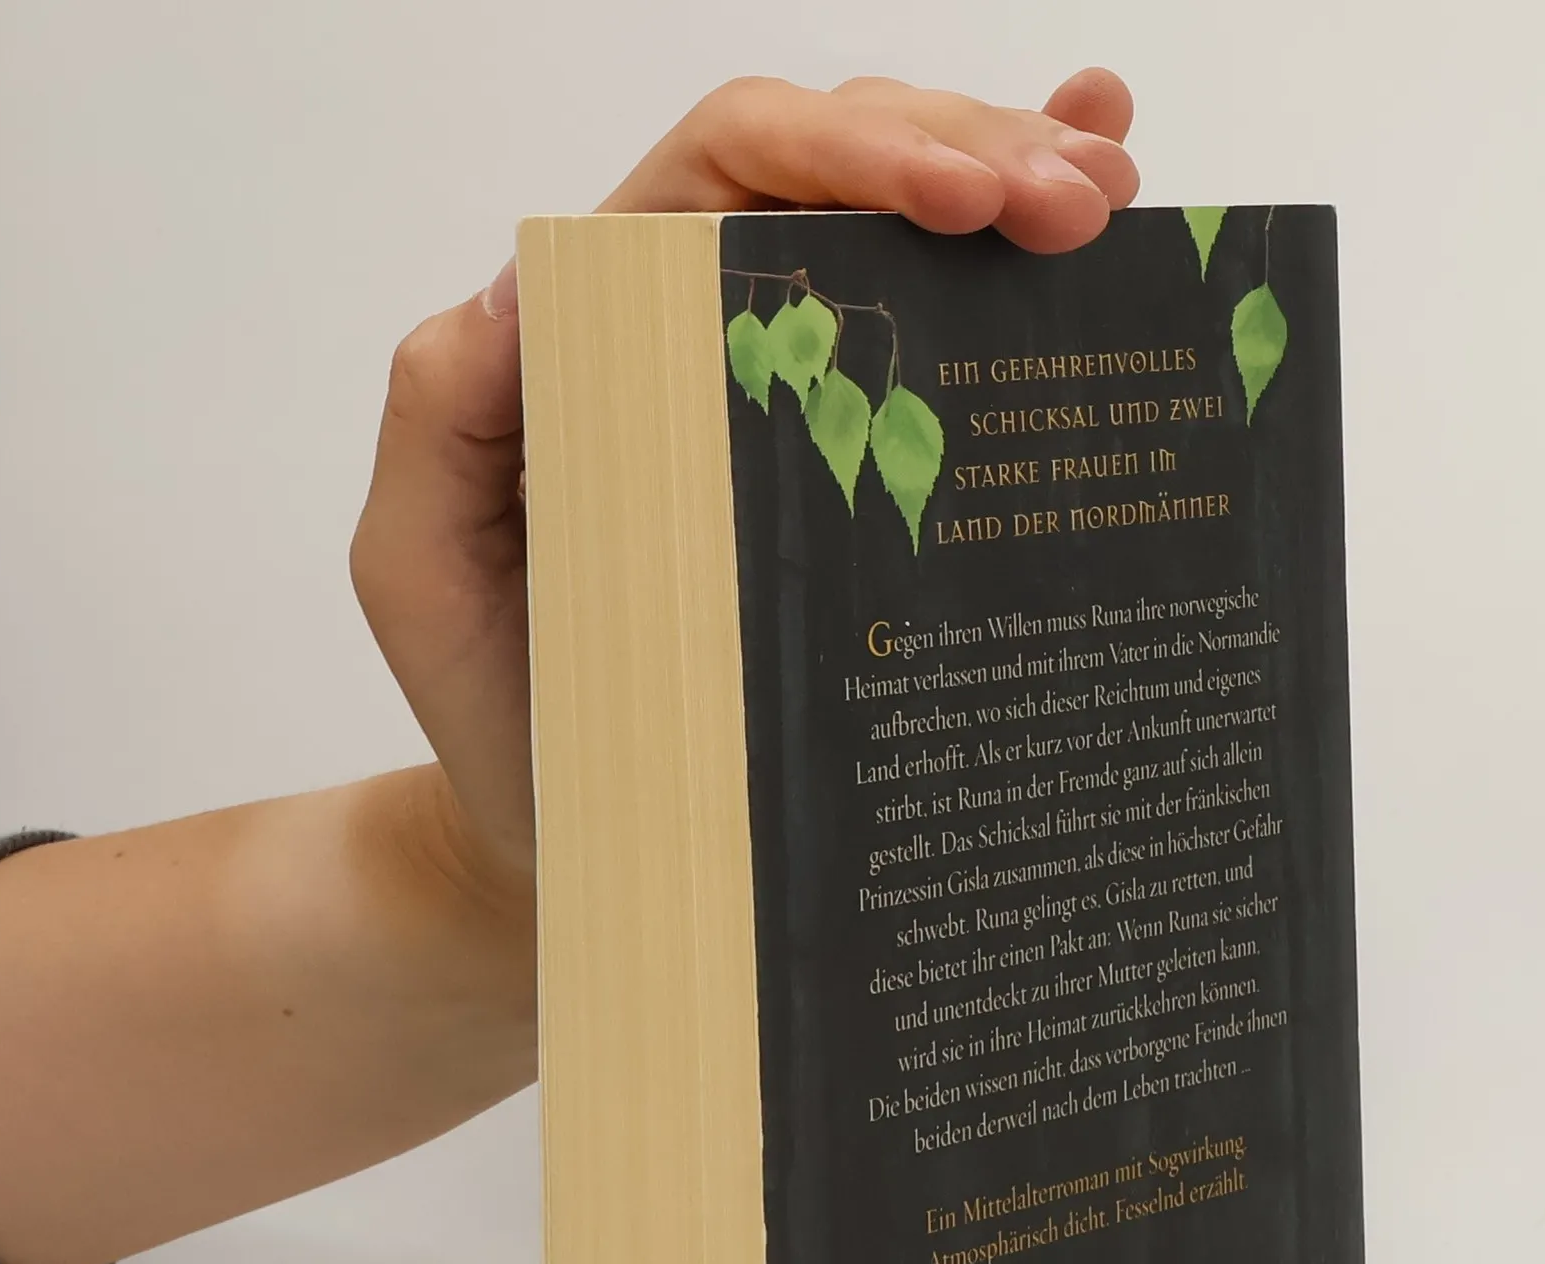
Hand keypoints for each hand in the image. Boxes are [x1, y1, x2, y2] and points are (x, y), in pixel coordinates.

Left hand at [347, 70, 1138, 904]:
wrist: (566, 832)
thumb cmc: (498, 707)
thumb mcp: (420, 567)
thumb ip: (441, 417)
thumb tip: (526, 284)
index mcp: (609, 323)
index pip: (733, 170)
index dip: (854, 150)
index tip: (969, 201)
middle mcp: (705, 331)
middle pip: (845, 171)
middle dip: (974, 155)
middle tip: (1087, 209)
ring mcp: (793, 401)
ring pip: (910, 234)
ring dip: (1022, 183)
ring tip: (1119, 199)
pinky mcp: (860, 479)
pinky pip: (947, 351)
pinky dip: (1023, 266)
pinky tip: (1124, 210)